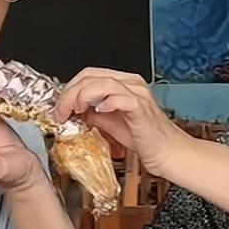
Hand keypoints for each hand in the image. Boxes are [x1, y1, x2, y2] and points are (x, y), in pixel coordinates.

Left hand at [54, 68, 184, 173]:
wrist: (169, 153)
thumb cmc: (144, 138)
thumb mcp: (110, 123)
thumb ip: (92, 114)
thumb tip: (72, 112)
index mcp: (122, 84)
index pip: (88, 75)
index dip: (70, 89)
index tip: (60, 107)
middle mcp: (130, 84)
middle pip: (91, 76)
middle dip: (70, 93)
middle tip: (61, 112)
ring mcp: (138, 94)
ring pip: (103, 83)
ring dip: (82, 96)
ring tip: (75, 112)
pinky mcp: (142, 109)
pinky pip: (122, 98)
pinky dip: (107, 103)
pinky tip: (99, 112)